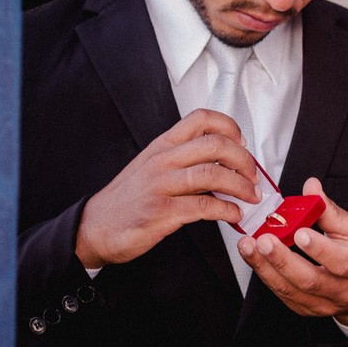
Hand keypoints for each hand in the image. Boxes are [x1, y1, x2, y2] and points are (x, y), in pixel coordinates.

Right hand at [75, 108, 259, 269]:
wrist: (94, 227)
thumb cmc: (128, 199)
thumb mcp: (153, 168)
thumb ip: (184, 161)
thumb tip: (225, 164)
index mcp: (162, 146)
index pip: (200, 119)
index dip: (229, 126)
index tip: (243, 141)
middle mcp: (162, 161)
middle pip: (214, 145)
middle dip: (243, 159)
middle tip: (253, 174)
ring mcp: (160, 186)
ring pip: (212, 174)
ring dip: (241, 186)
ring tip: (251, 196)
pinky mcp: (161, 212)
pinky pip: (204, 207)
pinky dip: (226, 210)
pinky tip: (233, 214)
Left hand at [237, 178, 347, 325]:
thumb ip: (329, 210)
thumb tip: (311, 187)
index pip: (342, 262)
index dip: (319, 249)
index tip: (299, 232)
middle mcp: (342, 290)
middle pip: (310, 280)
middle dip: (282, 259)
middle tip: (263, 240)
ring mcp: (323, 304)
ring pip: (291, 290)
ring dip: (266, 268)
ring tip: (248, 247)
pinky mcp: (306, 309)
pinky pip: (282, 294)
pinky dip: (266, 275)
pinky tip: (254, 258)